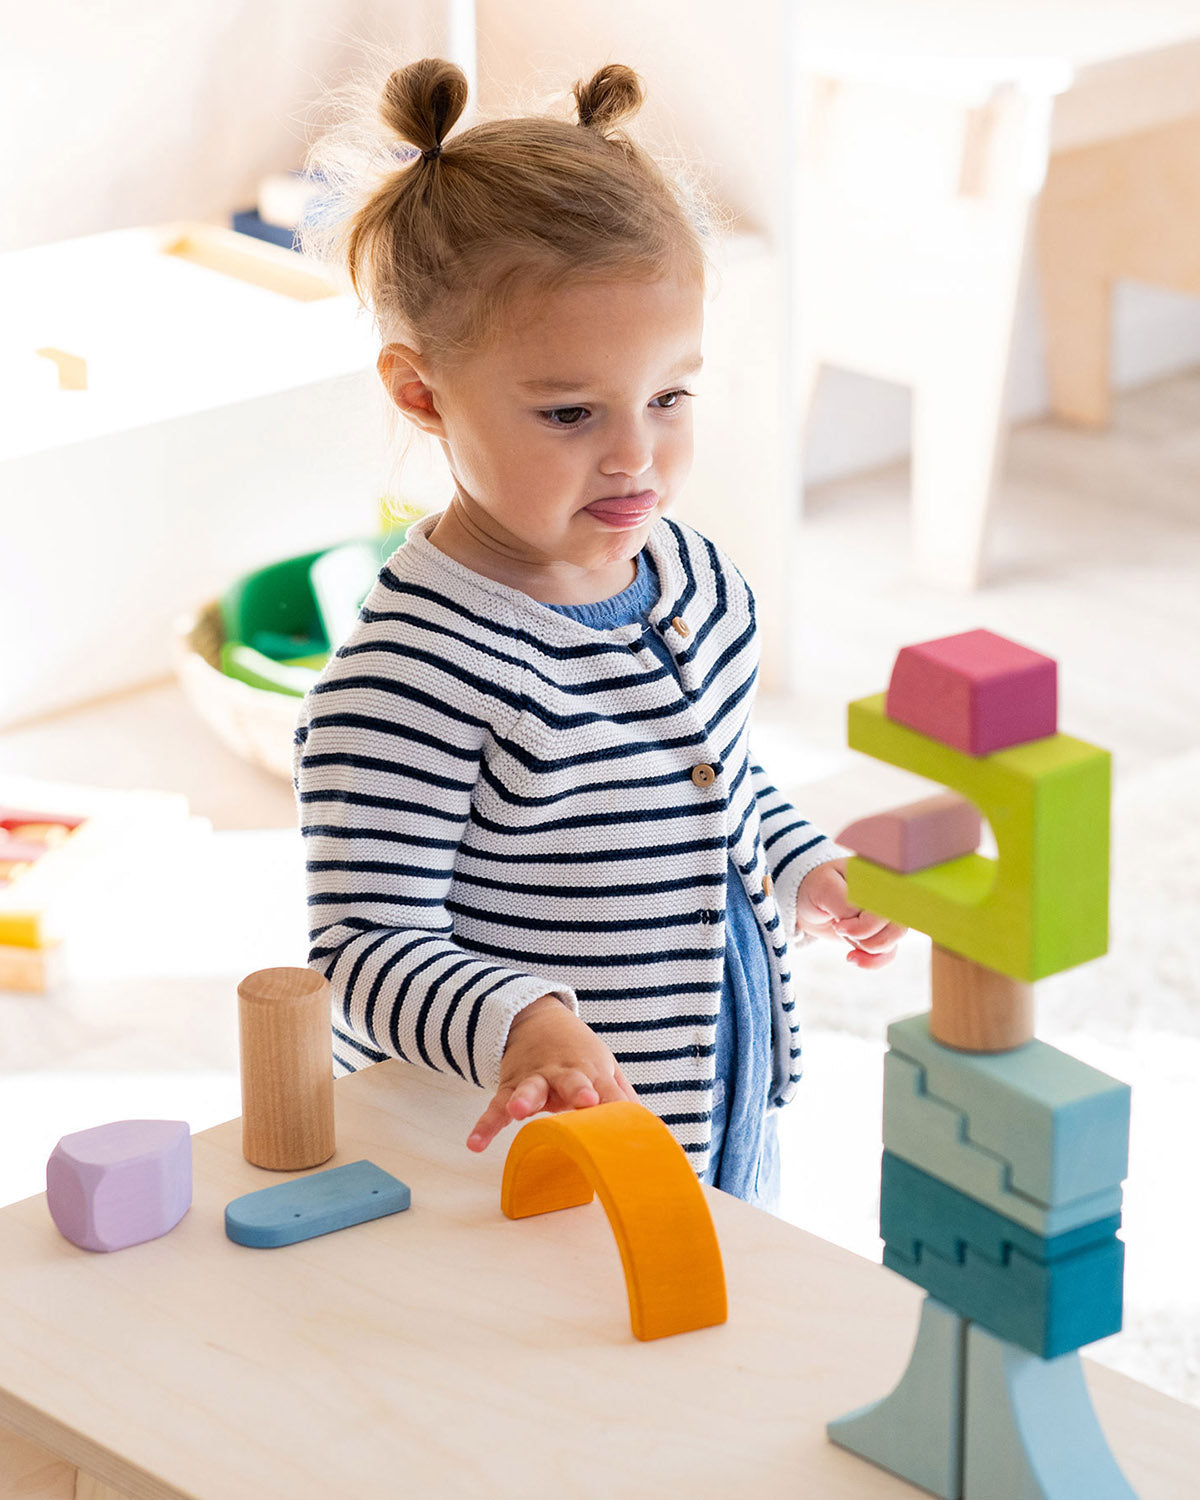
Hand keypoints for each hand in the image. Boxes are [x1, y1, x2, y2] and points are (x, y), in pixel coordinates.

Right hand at [466, 995, 638, 1151]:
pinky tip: (475, 1143)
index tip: (627, 1122)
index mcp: (593, 1071)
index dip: (617, 1104)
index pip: (609, 1091)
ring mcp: (535, 1079)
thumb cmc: (578, 1054)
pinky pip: (495, 1107)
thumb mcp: (604, 1067)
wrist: (535, 1017)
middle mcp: (564, 1073)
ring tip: (519, 1112)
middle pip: (572, 1081)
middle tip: (585, 1100)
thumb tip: (647, 1129)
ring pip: (530, 1088)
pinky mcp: (510, 1086)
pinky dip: (485, 1124)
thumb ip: (622, 1097)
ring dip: (526, 1099)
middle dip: (578, 1090)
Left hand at [795, 858, 905, 970]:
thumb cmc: (818, 886)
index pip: (889, 903)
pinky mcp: (881, 932)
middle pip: (896, 924)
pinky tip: (852, 958)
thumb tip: (860, 922)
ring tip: (845, 943)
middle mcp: (889, 894)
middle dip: (866, 937)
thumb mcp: (825, 888)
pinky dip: (872, 961)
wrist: (808, 900)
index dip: (866, 923)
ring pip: (894, 940)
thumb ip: (845, 903)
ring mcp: (886, 915)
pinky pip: (889, 952)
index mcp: (879, 875)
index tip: (839, 925)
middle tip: (838, 929)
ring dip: (868, 949)